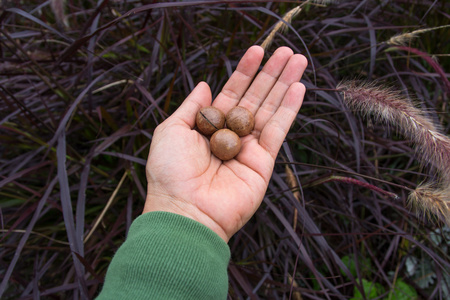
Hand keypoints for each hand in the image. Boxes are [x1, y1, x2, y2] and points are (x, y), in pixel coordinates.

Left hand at [143, 46, 306, 241]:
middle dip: (271, 74)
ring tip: (298, 60)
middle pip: (256, 98)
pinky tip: (298, 88)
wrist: (184, 210)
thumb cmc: (170, 171)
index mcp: (210, 126)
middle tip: (287, 51)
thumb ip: (193, 106)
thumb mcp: (172, 130)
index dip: (244, 72)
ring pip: (270, 110)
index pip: (232, 93)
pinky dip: (289, 109)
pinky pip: (278, 131)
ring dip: (285, 85)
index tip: (257, 51)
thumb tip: (206, 84)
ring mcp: (249, 149)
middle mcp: (231, 135)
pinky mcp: (263, 163)